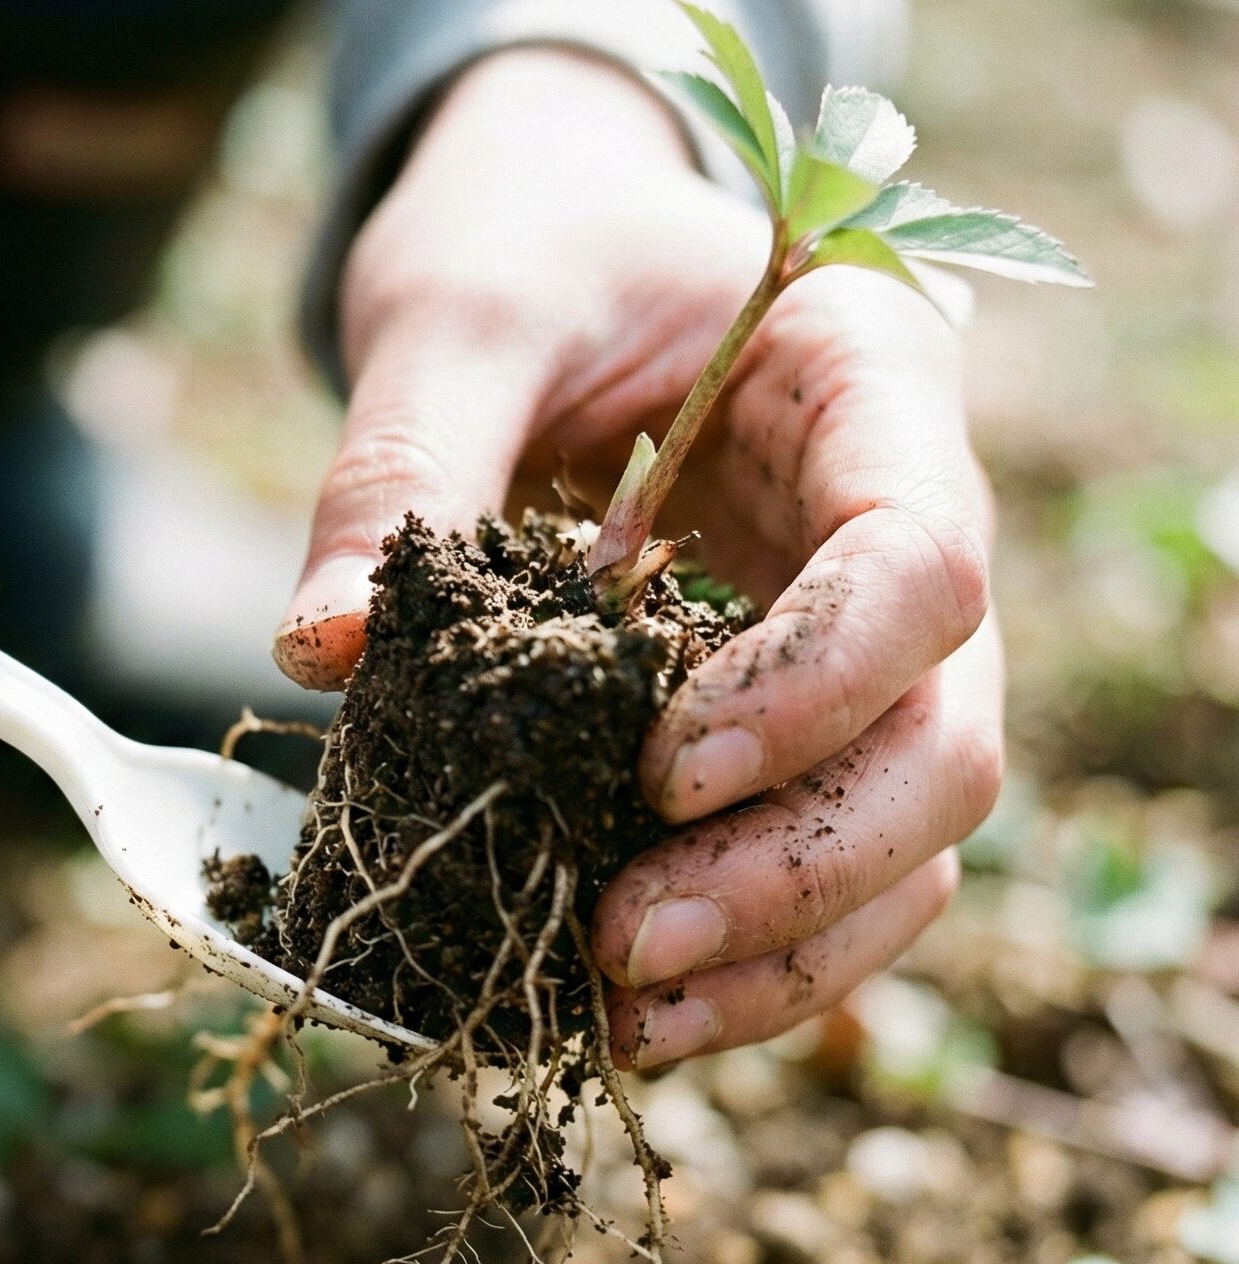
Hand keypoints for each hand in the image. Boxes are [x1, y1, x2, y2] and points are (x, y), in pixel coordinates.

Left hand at [277, 47, 999, 1064]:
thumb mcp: (457, 313)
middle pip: (944, 737)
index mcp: (868, 389)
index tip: (663, 771)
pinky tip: (637, 1014)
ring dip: (787, 947)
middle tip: (627, 940)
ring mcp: (863, 641)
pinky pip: (824, 858)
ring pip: (907, 832)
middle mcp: (903, 528)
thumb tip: (319, 651)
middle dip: (802, 864)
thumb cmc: (529, 246)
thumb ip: (402, 466)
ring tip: (628, 1017)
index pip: (921, 562)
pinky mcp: (793, 718)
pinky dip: (755, 952)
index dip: (812, 687)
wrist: (554, 247)